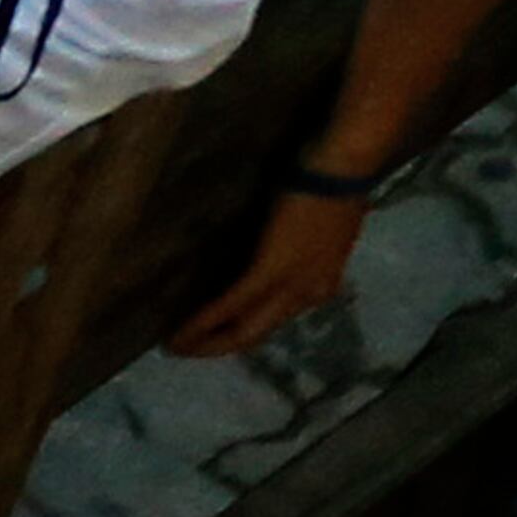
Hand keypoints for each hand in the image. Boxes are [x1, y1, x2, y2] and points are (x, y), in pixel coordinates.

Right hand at [170, 187, 374, 356]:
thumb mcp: (325, 229)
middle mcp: (311, 294)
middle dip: (219, 345)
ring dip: (206, 341)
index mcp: (323, 283)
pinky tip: (178, 332)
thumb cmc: (336, 185)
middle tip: (184, 348)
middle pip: (260, 333)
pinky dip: (204, 321)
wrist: (343, 168)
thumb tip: (288, 245)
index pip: (279, 318)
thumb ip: (308, 248)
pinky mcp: (272, 270)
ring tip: (174, 345)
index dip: (244, 327)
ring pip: (247, 331)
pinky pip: (232, 305)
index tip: (215, 332)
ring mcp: (294, 285)